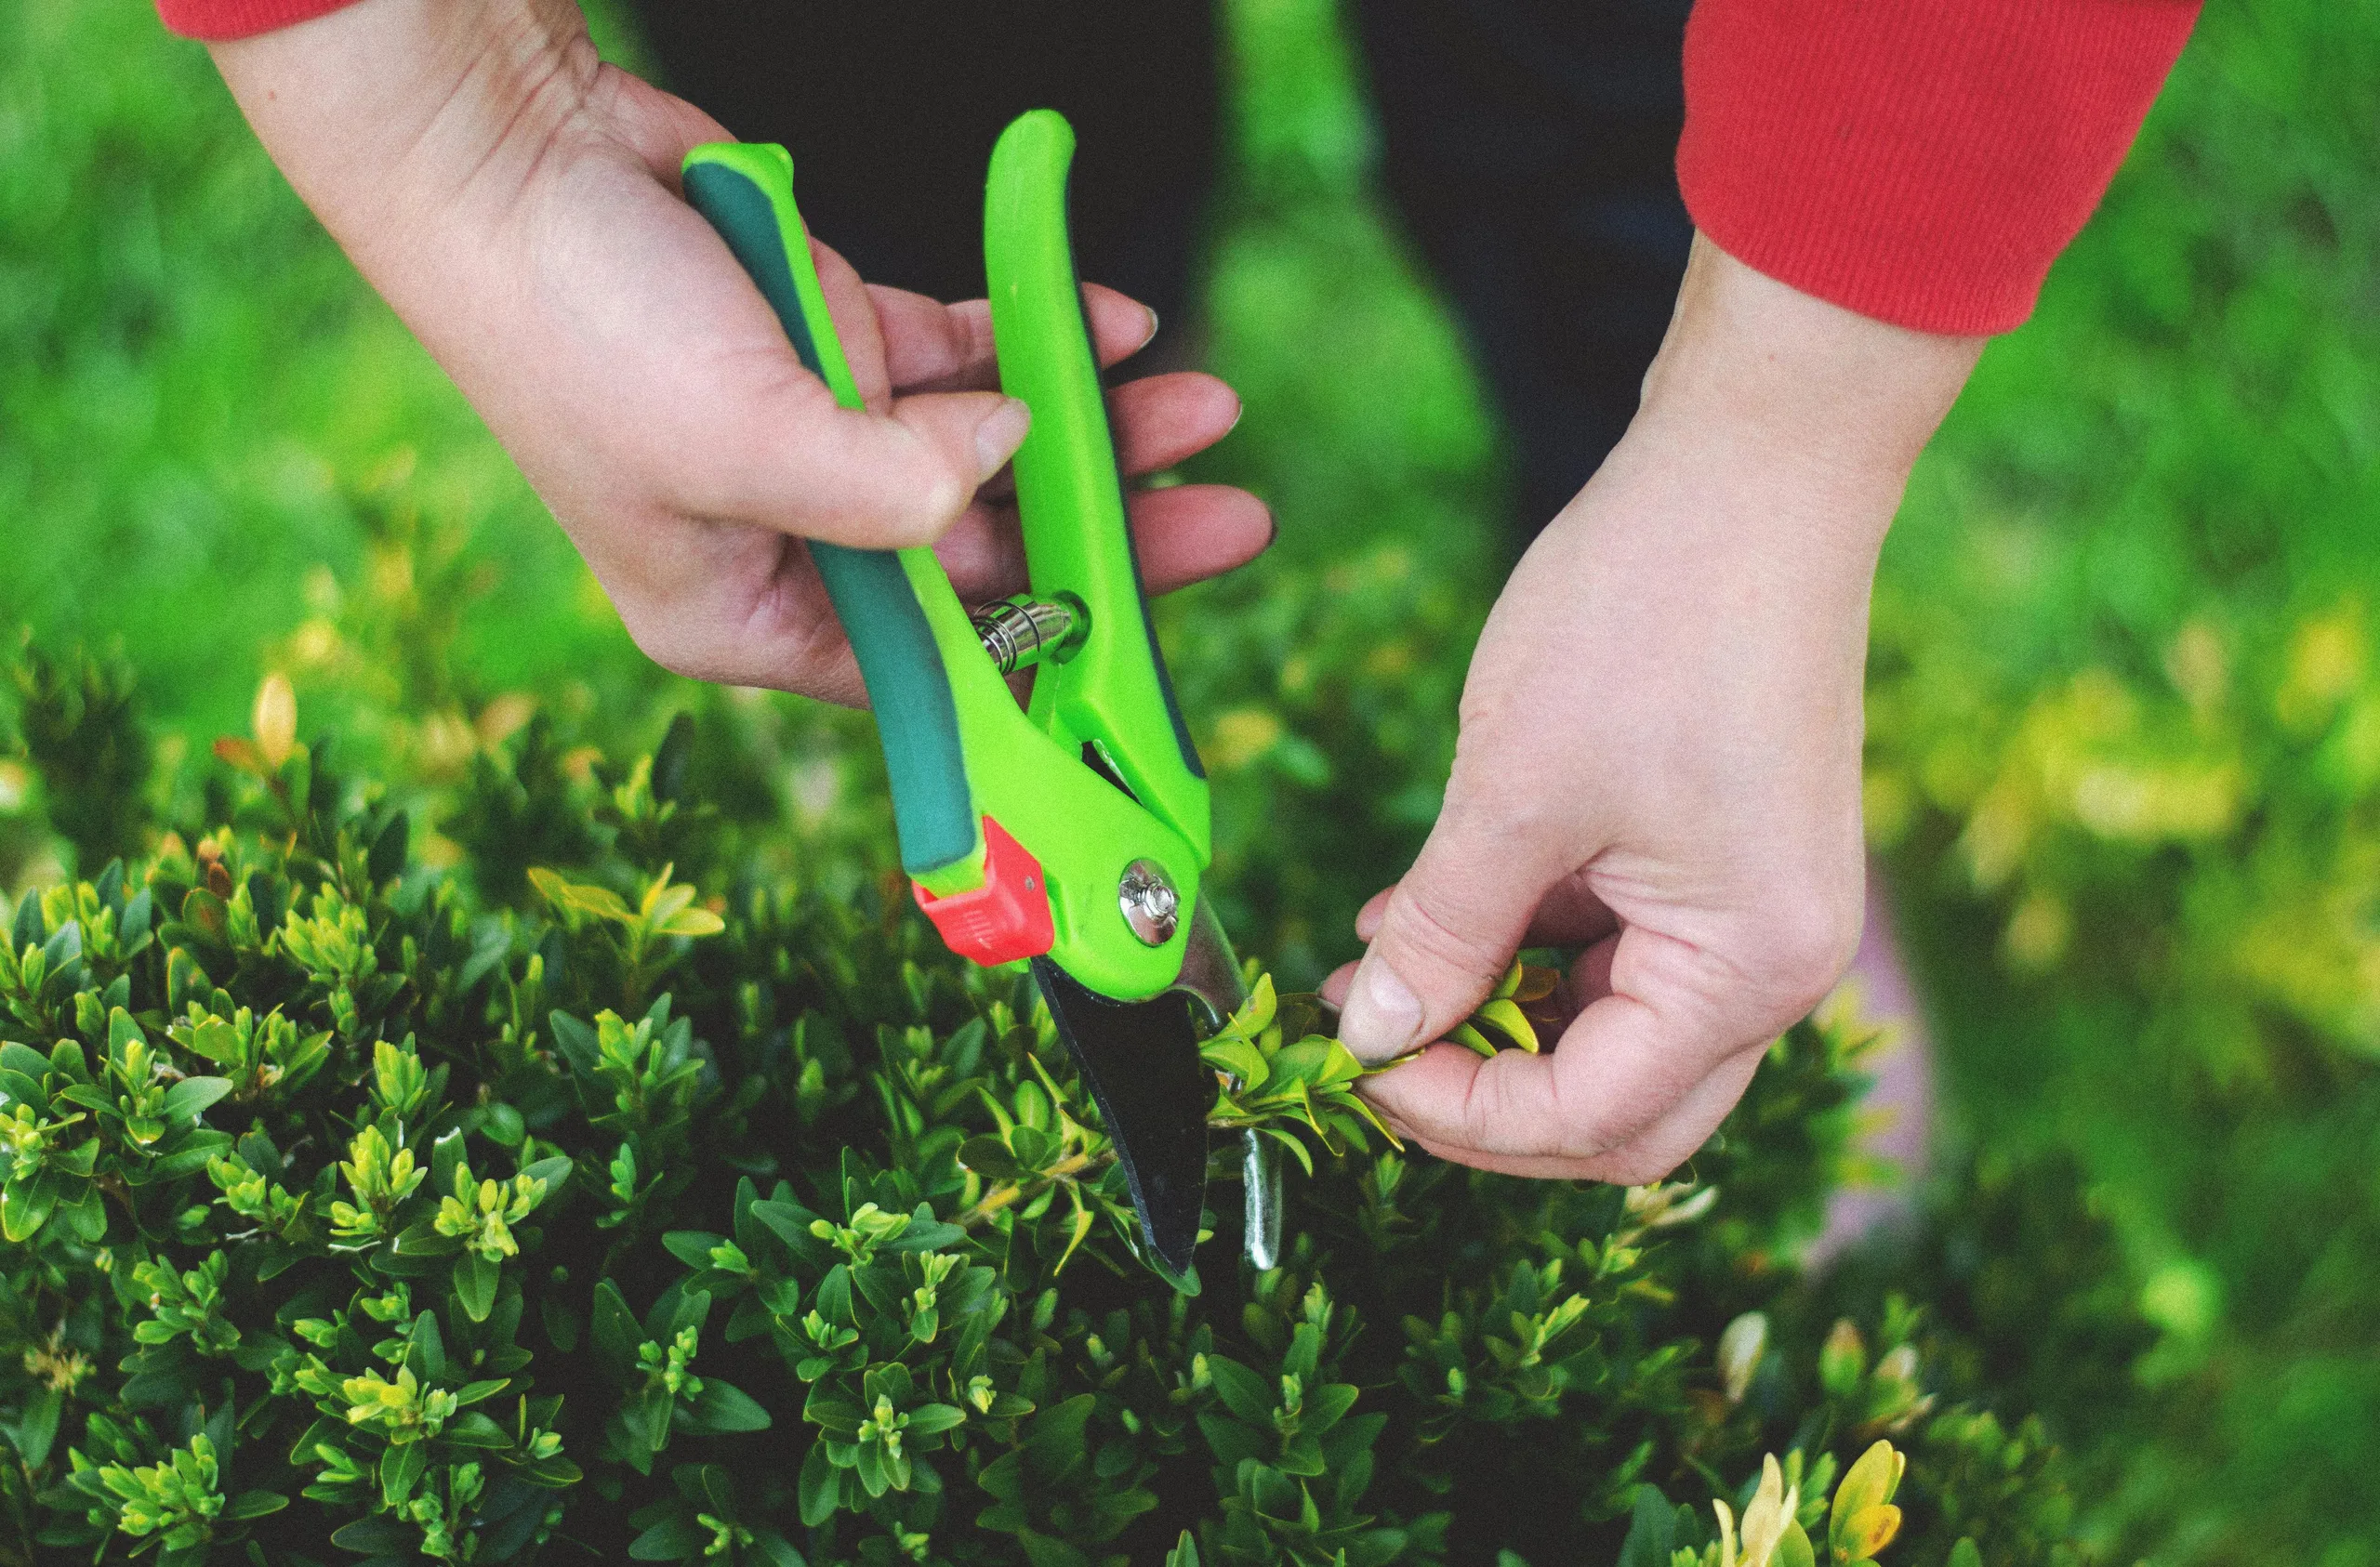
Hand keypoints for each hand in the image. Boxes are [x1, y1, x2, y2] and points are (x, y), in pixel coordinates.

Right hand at [206, 0, 1268, 704]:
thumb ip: (888, 489)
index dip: (1049, 659)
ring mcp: (819, 435)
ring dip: (1094, 425)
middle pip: (984, 558)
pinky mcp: (835, 341)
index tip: (1156, 652)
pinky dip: (1033, 337)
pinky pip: (964, 354)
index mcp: (749, 613)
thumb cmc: (578, 324)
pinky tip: (1115, 327)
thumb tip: (1002, 469)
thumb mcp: (739, 439)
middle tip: (1229, 516)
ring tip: (1202, 404)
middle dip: (1105, 529)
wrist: (509, 157)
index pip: (930, 667)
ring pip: (991, 448)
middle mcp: (792, 541)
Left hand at [1325, 237, 1982, 1182]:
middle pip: (1618, 1107)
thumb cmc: (1646, 615)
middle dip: (1486, 1094)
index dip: (1459, 1114)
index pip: (1591, 1119)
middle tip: (1372, 1046)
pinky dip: (1526, 946)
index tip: (1353, 1062)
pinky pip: (1620, 950)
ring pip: (1611, 1031)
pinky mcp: (1727, 861)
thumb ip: (1441, 931)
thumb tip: (1370, 1033)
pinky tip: (1428, 909)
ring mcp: (1759, 913)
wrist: (1752, 466)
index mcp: (1748, 970)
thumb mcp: (1513, 791)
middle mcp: (1777, 966)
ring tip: (1370, 959)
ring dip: (1494, 1016)